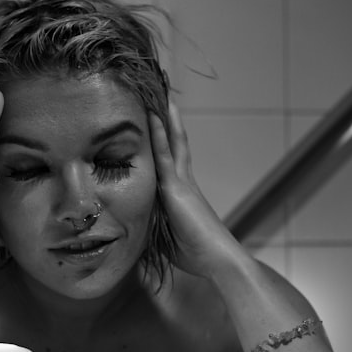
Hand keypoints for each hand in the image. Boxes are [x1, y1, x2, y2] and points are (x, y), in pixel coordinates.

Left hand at [149, 101, 244, 277]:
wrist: (218, 259)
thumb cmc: (196, 255)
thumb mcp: (166, 242)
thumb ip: (152, 233)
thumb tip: (132, 239)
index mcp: (182, 194)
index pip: (170, 160)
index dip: (165, 139)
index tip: (158, 120)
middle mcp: (184, 182)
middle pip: (175, 143)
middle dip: (168, 121)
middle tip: (161, 94)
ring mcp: (182, 182)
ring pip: (172, 142)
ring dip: (165, 117)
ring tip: (159, 91)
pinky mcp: (178, 187)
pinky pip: (165, 155)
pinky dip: (159, 134)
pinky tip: (153, 115)